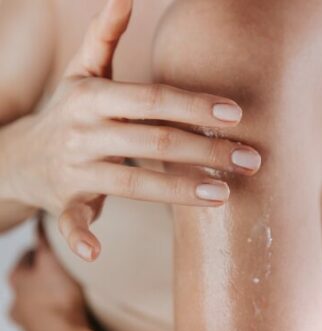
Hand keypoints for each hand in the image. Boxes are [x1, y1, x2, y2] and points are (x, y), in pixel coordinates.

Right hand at [1, 0, 260, 260]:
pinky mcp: (64, 202)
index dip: (195, 106)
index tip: (237, 116)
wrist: (20, 155)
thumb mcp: (80, 74)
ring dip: (179, 190)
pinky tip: (98, 253)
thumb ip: (102, 38)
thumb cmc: (67, 112)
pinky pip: (71, 222)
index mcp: (91, 98)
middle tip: (251, 160)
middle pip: (155, 141)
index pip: (153, 99)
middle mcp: (83, 132)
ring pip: (133, 181)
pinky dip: (81, 237)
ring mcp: (73, 170)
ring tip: (224, 194)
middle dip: (206, 150)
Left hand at [8, 227, 87, 330]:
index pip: (26, 259)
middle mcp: (16, 303)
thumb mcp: (54, 263)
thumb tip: (37, 219)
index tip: (48, 247)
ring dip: (28, 307)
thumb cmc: (60, 298)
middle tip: (50, 273)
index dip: (37, 251)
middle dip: (33, 279)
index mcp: (19, 280)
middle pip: (21, 285)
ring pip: (20, 313)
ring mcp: (24, 326)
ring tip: (44, 303)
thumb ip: (45, 242)